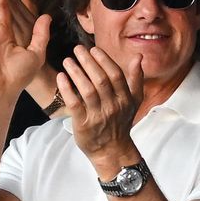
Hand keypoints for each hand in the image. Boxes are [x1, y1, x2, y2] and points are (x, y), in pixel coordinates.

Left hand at [57, 45, 143, 170]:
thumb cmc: (121, 122)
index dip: (104, 60)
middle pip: (100, 80)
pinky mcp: (84, 125)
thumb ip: (136, 79)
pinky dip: (67, 90)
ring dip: (77, 73)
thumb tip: (138, 57)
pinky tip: (61, 78)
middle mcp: (113, 106)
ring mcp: (98, 116)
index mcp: (125, 99)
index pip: (115, 75)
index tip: (93, 49)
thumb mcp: (134, 101)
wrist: (112, 151)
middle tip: (77, 49)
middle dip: (88, 62)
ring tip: (68, 60)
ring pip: (87, 91)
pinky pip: (75, 105)